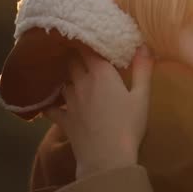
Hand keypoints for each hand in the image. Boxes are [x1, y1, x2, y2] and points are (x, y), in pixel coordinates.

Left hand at [44, 45, 152, 178]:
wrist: (106, 158)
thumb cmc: (128, 126)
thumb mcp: (142, 97)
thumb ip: (142, 70)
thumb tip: (144, 46)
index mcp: (101, 74)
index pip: (88, 48)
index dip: (88, 39)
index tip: (90, 33)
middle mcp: (81, 82)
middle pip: (72, 60)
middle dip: (74, 52)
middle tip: (78, 47)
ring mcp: (69, 101)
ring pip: (62, 80)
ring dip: (65, 74)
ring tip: (68, 70)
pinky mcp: (63, 119)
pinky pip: (50, 107)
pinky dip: (49, 101)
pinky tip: (48, 101)